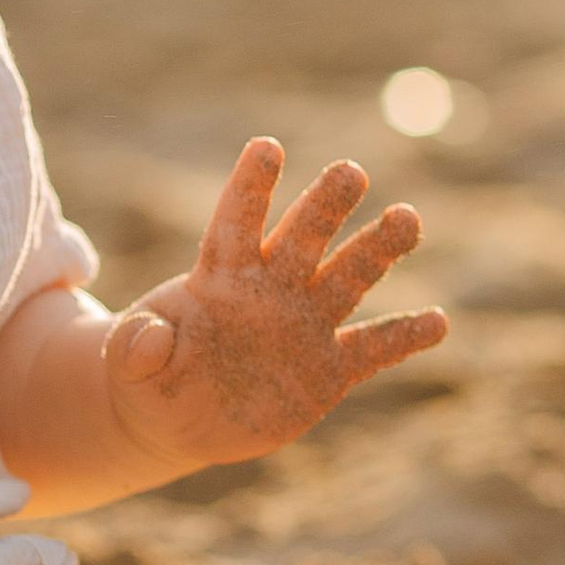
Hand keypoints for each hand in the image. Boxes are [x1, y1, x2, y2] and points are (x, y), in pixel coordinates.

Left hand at [99, 140, 446, 479]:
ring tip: (407, 218)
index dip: (250, 186)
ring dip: (377, 250)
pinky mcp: (326, 370)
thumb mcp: (127, 362)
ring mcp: (304, 326)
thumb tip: (151, 338)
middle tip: (351, 171)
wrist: (174, 417)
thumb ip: (136, 346)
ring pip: (347, 278)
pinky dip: (404, 337)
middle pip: (304, 237)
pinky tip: (438, 323)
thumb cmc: (147, 372)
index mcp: (220, 274)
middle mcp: (271, 288)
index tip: (267, 147)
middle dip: (325, 204)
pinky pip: (372, 350)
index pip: (237, 220)